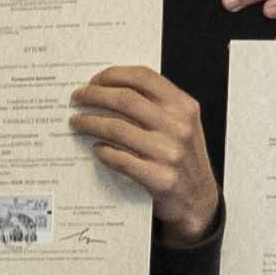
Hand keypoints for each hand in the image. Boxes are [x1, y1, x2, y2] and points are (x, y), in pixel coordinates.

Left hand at [73, 65, 220, 242]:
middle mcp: (178, 126)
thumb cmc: (183, 158)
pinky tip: (96, 149)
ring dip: (90, 123)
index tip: (94, 80)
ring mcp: (169, 153)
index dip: (113, 75)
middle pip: (125, 99)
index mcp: (184, 106)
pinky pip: (120, 160)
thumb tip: (110, 88)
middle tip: (77, 98)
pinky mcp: (159, 179)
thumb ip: (156, 105)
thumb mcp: (181, 124)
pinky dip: (103, 152)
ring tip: (77, 122)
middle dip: (94, 95)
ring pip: (117, 128)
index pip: (144, 77)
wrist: (199, 199)